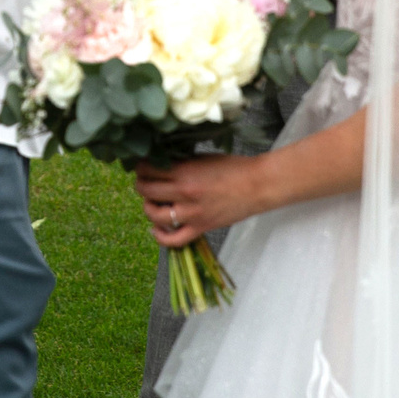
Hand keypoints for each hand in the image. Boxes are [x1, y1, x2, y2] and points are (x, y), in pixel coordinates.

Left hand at [135, 154, 265, 248]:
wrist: (257, 185)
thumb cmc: (233, 168)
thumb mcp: (202, 158)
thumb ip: (181, 163)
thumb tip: (160, 164)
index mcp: (184, 171)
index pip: (148, 170)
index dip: (141, 167)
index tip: (142, 166)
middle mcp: (184, 193)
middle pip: (146, 191)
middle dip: (141, 184)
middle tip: (145, 181)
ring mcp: (191, 213)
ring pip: (154, 215)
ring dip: (148, 207)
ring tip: (152, 202)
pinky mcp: (200, 228)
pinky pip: (173, 240)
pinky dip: (160, 236)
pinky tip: (156, 228)